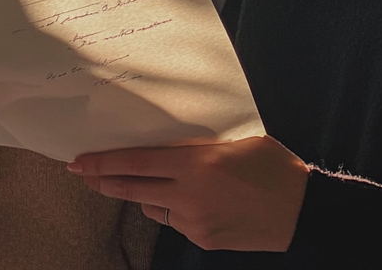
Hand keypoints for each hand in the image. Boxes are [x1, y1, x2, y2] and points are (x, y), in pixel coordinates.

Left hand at [67, 135, 308, 251]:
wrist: (301, 211)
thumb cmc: (273, 166)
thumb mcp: (235, 141)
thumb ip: (200, 145)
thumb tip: (170, 145)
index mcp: (198, 164)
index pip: (136, 162)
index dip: (104, 162)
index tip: (80, 161)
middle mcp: (189, 195)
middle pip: (131, 188)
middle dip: (103, 181)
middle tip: (81, 173)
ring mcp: (194, 222)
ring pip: (152, 205)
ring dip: (142, 192)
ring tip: (138, 179)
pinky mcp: (202, 240)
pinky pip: (174, 220)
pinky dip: (171, 207)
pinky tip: (185, 197)